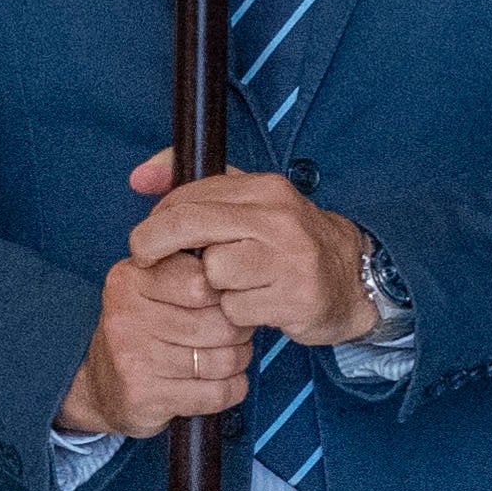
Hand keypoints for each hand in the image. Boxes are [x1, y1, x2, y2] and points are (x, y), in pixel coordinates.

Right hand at [63, 251, 258, 443]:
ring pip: (225, 359)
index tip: (226, 303)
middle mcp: (126, 316)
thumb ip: (191, 270)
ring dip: (239, 361)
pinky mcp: (145, 396)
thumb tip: (244, 275)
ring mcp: (134, 359)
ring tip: (228, 357)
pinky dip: (232, 389)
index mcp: (130, 279)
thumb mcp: (152, 288)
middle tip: (236, 335)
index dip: (228, 295)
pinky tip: (219, 383)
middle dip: (240, 332)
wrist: (100, 387)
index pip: (204, 282)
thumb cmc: (141, 331)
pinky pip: (217, 393)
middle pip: (221, 323)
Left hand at [110, 155, 376, 348]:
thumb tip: (139, 176)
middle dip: (156, 246)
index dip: (155, 220)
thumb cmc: (287, 244)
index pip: (189, 196)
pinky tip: (254, 306)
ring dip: (210, 287)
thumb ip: (195, 186)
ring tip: (229, 286)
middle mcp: (278, 218)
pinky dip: (236, 314)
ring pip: (212, 273)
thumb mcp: (249, 203)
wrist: (353, 279)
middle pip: (191, 226)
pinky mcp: (296, 298)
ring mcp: (290, 259)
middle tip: (145, 260)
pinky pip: (235, 310)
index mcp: (265, 188)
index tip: (146, 239)